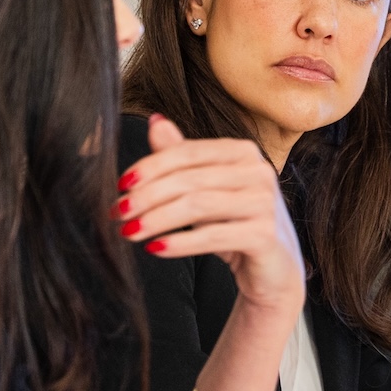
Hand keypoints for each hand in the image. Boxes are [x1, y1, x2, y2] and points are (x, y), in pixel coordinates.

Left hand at [116, 114, 304, 317]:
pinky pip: (212, 236)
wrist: (273, 269)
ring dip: (156, 220)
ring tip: (129, 232)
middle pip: (189, 179)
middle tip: (117, 213)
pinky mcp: (264, 235)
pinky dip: (179, 243)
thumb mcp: (206, 189)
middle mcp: (258, 171)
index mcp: (243, 151)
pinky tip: (155, 248)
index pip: (187, 152)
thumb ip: (182, 157)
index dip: (149, 167)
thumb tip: (155, 122)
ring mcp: (265, 202)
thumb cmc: (235, 224)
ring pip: (197, 205)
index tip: (120, 185)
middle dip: (146, 196)